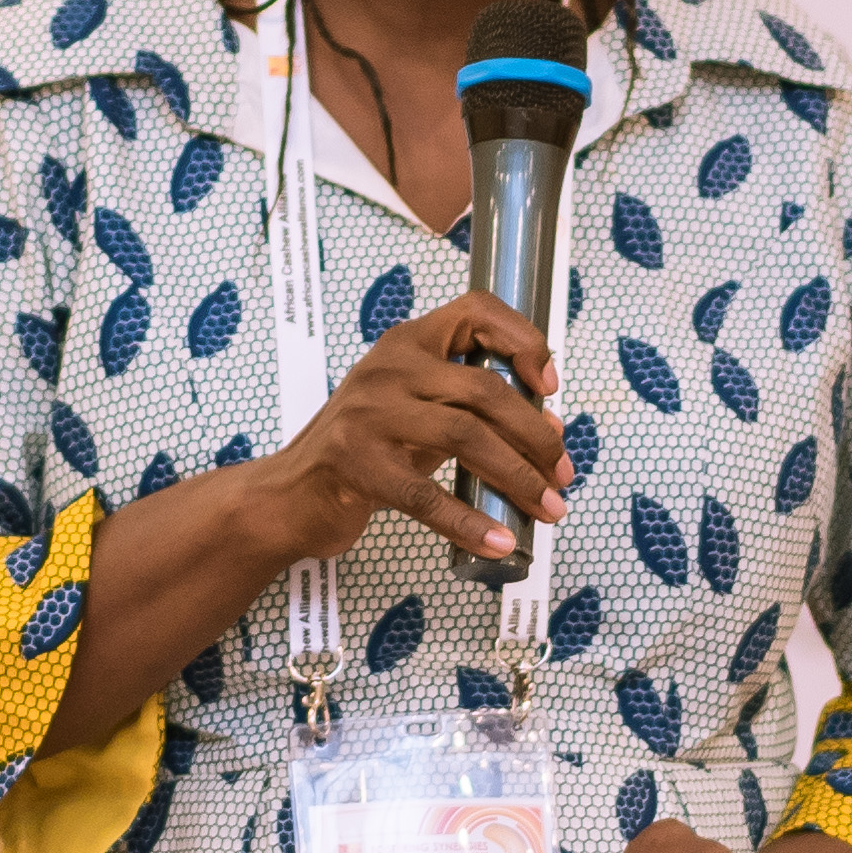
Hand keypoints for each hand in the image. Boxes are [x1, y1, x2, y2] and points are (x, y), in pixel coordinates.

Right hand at [258, 295, 568, 566]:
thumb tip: (549, 429)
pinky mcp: (354, 464)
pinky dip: (469, 522)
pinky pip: (426, 495)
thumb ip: (472, 412)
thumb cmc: (363, 453)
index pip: (476, 312)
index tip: (550, 386)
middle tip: (562, 473)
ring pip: (466, 437)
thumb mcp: (416, 414)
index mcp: (408, 344)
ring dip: (518, 477)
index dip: (523, 341)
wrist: (289, 495)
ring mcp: (368, 414)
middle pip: (484, 390)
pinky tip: (498, 541)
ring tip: (548, 507)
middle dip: (535, 437)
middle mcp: (388, 368)